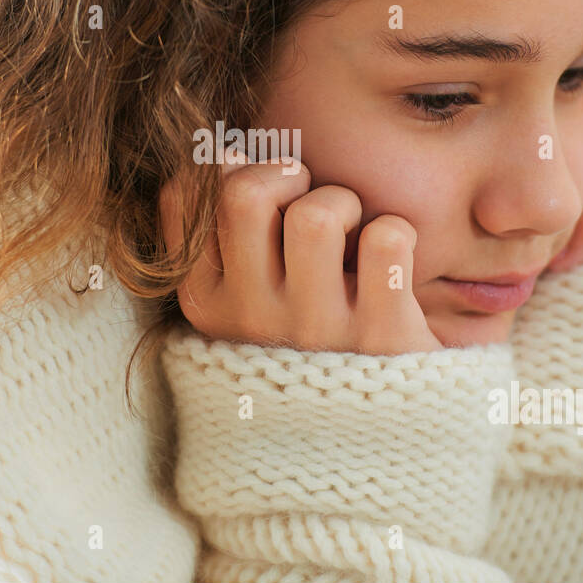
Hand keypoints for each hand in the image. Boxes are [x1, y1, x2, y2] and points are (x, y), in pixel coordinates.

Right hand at [158, 153, 443, 354]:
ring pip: (316, 214)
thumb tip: (223, 151)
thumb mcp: (245, 290)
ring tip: (352, 235)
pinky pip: (387, 236)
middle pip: (244, 195)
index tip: (263, 196)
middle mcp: (249, 322)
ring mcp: (315, 332)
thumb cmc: (304, 334)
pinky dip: (396, 233)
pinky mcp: (382, 336)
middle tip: (308, 197)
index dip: (231, 170)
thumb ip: (225, 225)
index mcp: (205, 304)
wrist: (368, 430)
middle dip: (285, 174)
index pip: (186, 194)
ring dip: (343, 202)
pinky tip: (390, 265)